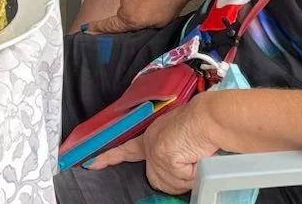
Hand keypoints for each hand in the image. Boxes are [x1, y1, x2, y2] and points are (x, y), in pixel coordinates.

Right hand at [87, 0, 194, 34]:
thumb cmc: (170, 0)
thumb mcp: (159, 24)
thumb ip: (145, 27)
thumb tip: (142, 27)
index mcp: (128, 17)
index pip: (109, 25)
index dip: (97, 28)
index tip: (86, 29)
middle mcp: (125, 1)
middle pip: (124, 12)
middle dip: (134, 15)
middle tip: (152, 16)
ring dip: (141, 1)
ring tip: (159, 1)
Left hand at [88, 100, 220, 193]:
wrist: (210, 117)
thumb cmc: (202, 124)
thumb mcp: (179, 139)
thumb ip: (168, 153)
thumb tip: (174, 167)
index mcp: (152, 135)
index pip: (126, 149)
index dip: (109, 157)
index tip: (91, 163)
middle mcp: (149, 143)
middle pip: (155, 178)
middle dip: (174, 177)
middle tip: (190, 159)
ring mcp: (155, 150)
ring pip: (169, 184)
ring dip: (186, 176)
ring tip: (195, 155)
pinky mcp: (163, 156)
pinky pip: (180, 181)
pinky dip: (192, 174)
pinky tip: (196, 157)